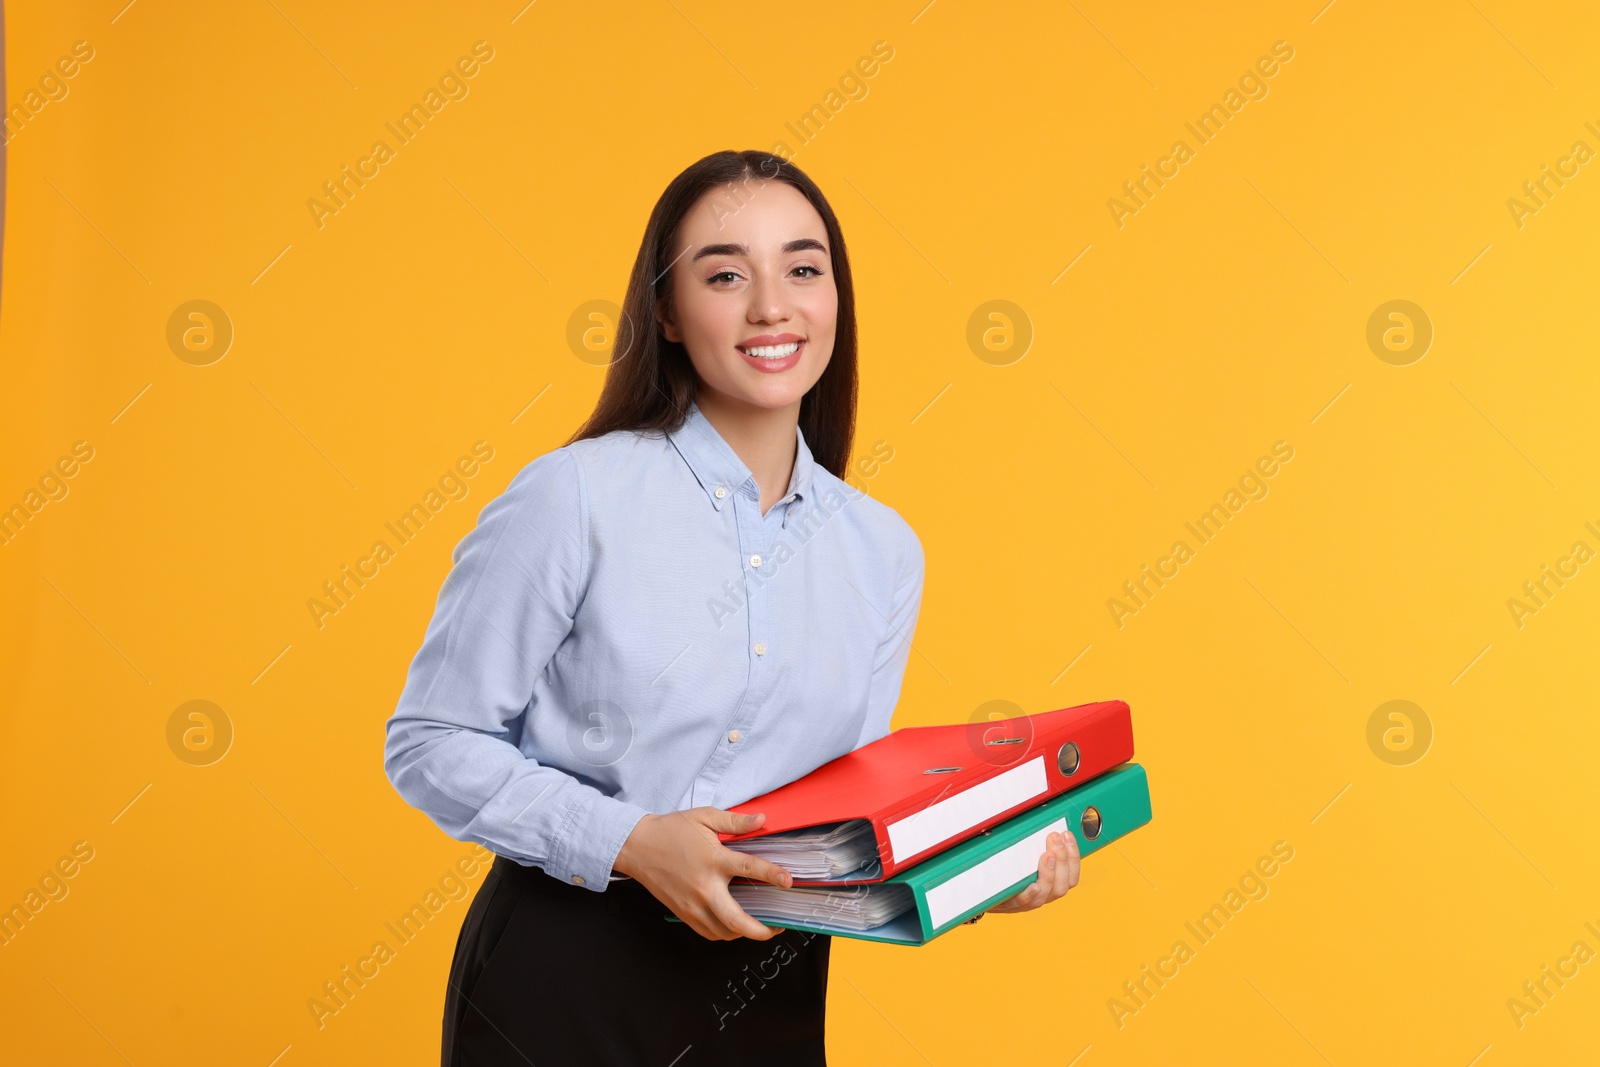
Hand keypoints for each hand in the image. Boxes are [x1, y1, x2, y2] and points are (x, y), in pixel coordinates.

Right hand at [613, 807, 793, 940]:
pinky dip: (725, 934)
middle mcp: (704, 887)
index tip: (788, 882)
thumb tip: (761, 820)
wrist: (638, 846)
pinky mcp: (683, 912)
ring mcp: (692, 904)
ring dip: (744, 934)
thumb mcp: (705, 817)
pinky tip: (734, 926)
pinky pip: (708, 933)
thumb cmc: (671, 830)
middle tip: (777, 927)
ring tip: (758, 927)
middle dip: (762, 930)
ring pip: (724, 933)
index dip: (773, 875)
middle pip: (737, 920)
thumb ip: (735, 821)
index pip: (750, 869)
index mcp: (713, 860)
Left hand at [984, 830, 1079, 913]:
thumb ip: (1037, 846)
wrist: (984, 893)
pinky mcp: (1009, 904)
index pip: (1072, 876)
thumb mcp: (1026, 860)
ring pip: (1046, 893)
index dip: (1073, 856)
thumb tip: (1045, 822)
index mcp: (1051, 885)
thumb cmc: (1009, 874)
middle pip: (1062, 885)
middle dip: (1062, 860)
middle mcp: (1043, 896)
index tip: (1067, 835)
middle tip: (1055, 838)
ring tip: (1047, 854)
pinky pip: (1022, 901)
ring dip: (1049, 873)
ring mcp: (1027, 902)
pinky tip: (1033, 886)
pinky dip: (1030, 894)